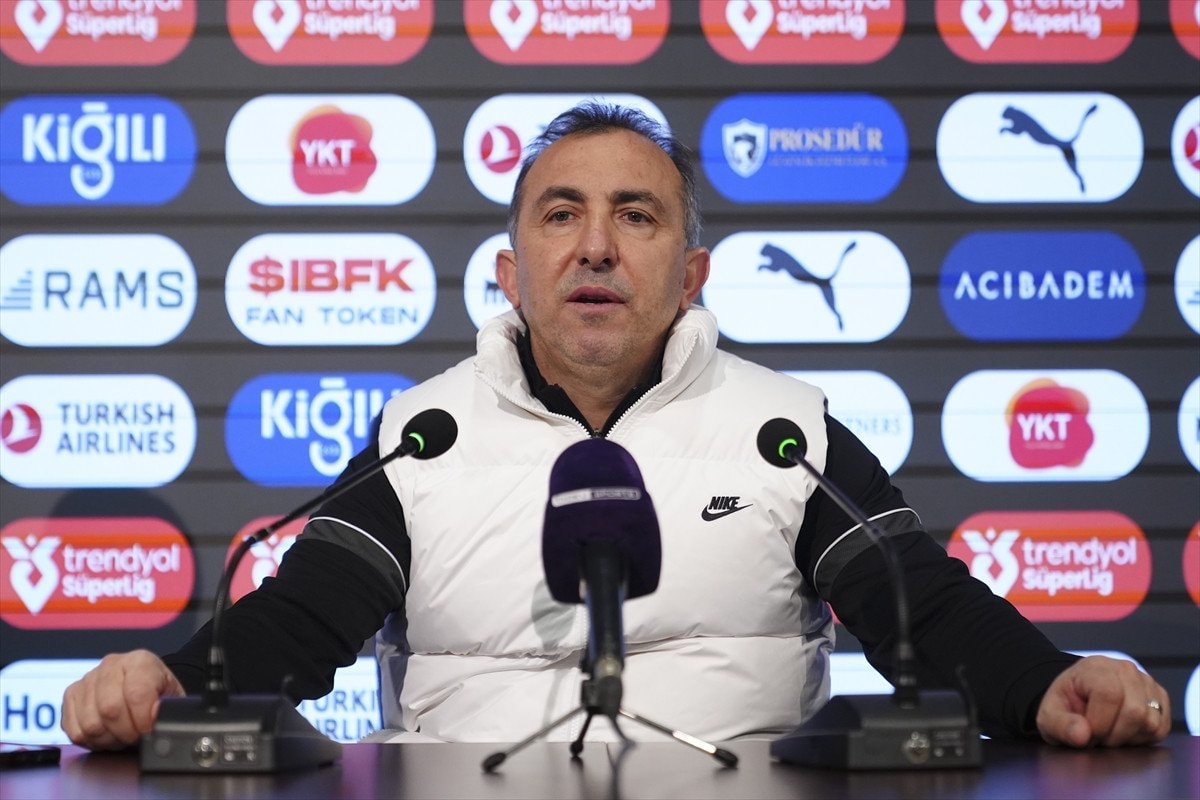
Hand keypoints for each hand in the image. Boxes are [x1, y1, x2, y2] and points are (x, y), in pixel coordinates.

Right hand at [61, 650, 184, 750]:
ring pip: (91, 724)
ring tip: (124, 735)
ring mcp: (88, 680)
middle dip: (127, 733)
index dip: (143, 720)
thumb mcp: (173, 697)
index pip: (136, 693)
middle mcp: (111, 665)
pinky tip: (108, 734)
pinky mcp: (71, 696)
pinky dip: (93, 741)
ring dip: (110, 739)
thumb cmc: (159, 693)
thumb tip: (154, 715)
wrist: (144, 689)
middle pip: (110, 710)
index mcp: (140, 661)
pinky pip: (76, 731)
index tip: (149, 729)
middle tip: (137, 736)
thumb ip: (168, 707)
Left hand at [1036, 655, 1170, 746]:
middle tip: (1098, 735)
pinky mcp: (1160, 699)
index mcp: (1095, 668)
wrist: (1078, 698)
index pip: (1109, 695)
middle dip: (1114, 734)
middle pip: (1134, 711)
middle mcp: (1125, 670)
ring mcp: (1146, 683)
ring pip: (1150, 722)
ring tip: (1110, 731)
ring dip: (1128, 737)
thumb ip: (1061, 725)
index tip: (1087, 731)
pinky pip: (1160, 728)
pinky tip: (1125, 731)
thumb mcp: (1050, 715)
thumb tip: (1082, 735)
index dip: (1099, 723)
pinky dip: (1143, 738)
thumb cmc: (1065, 705)